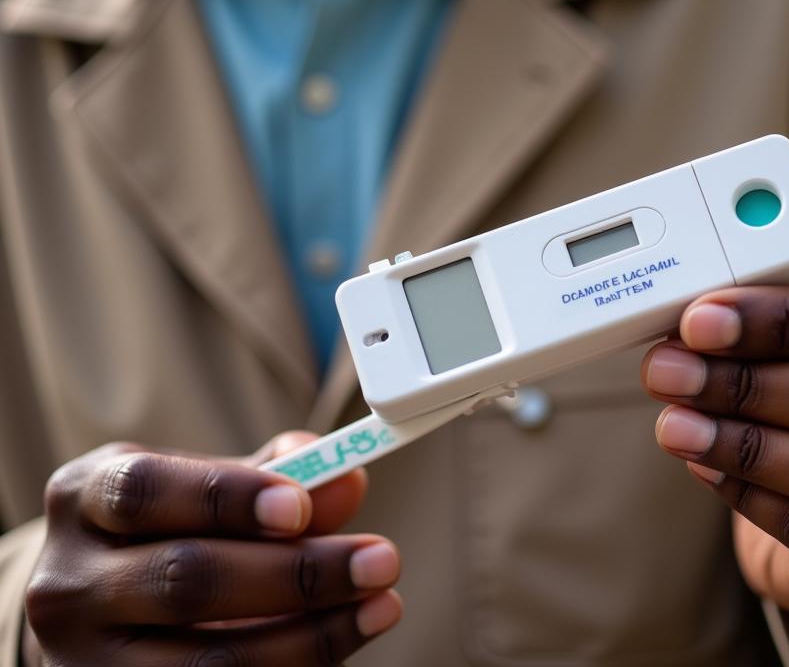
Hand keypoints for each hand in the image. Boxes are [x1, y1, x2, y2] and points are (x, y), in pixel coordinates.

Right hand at [22, 433, 401, 664]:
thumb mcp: (200, 485)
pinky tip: (340, 643)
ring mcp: (80, 663)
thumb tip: (346, 480)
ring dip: (310, 636)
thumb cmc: (165, 528)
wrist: (92, 611)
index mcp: (85, 495)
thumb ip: (272, 478)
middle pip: (186, 578)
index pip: (147, 491)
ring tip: (382, 606)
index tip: (303, 505)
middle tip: (381, 559)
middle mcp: (67, 583)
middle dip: (297, 572)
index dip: (228, 497)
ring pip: (206, 660)